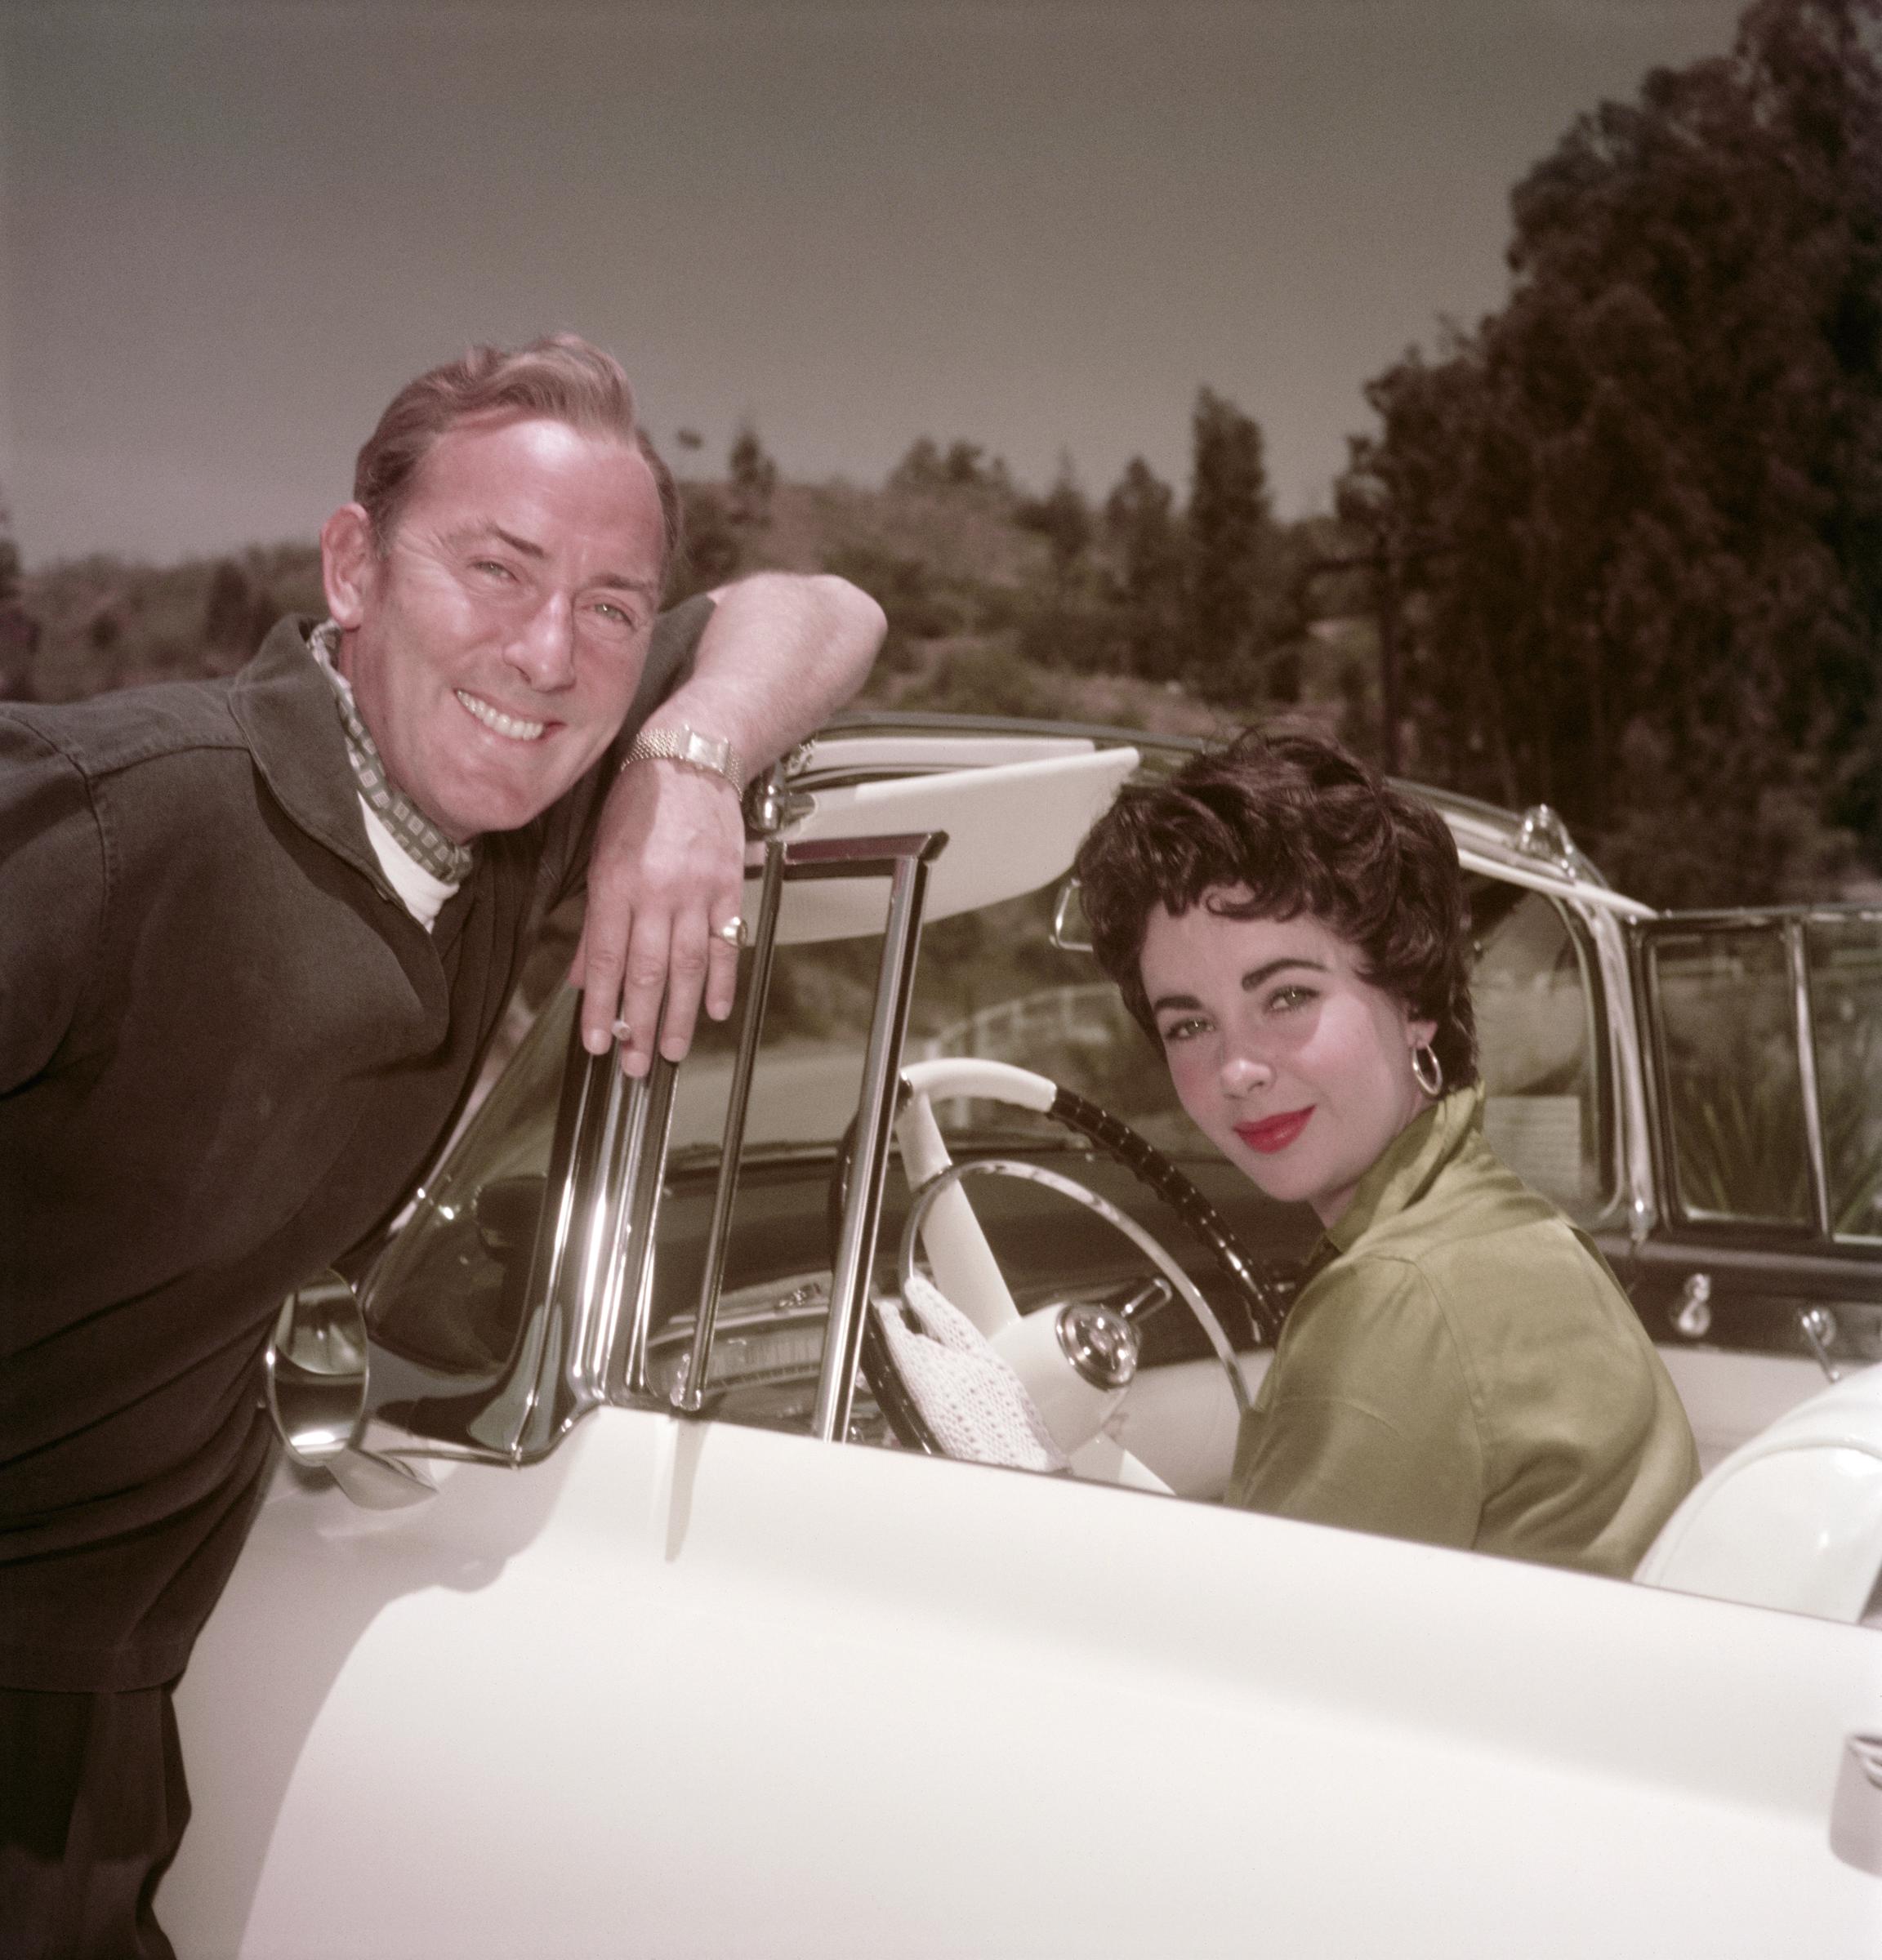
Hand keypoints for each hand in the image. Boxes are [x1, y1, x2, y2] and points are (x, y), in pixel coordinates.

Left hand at [573, 760, 746, 1075]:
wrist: (691, 760)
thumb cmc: (638, 803)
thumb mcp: (599, 855)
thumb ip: (593, 919)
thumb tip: (583, 974)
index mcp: (616, 882)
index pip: (607, 958)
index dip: (602, 1006)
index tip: (597, 1043)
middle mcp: (657, 891)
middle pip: (647, 970)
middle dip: (639, 1023)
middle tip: (634, 1065)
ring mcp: (697, 891)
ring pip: (688, 965)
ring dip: (679, 1014)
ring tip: (671, 1050)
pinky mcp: (728, 887)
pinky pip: (726, 943)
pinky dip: (722, 980)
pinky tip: (715, 1010)